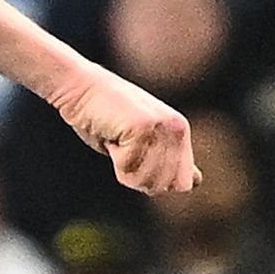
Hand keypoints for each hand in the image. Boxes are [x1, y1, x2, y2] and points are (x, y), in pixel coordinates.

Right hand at [55, 64, 194, 196]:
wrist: (78, 87)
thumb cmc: (105, 116)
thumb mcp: (144, 141)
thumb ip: (170, 159)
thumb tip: (196, 182)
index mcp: (181, 131)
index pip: (184, 184)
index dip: (157, 183)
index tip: (138, 161)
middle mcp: (177, 128)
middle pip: (165, 186)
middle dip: (140, 178)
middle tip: (125, 151)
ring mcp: (161, 127)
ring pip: (147, 180)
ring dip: (126, 169)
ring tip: (118, 140)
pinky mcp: (142, 127)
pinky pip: (128, 167)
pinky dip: (114, 158)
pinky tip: (111, 134)